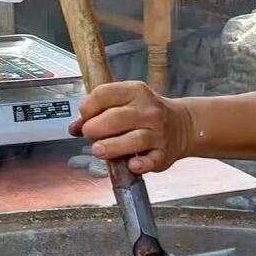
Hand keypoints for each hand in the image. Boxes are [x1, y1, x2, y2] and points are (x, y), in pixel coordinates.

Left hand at [71, 81, 193, 174]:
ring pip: (132, 140)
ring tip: (99, 151)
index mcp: (135, 91)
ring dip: (110, 147)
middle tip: (91, 137)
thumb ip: (98, 112)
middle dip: (94, 130)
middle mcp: (148, 110)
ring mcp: (158, 132)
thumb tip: (74, 127)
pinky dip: (140, 164)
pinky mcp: (163, 153)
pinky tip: (131, 164)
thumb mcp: (124, 103)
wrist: (182, 125)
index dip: (87, 108)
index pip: (103, 94)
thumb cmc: (145, 114)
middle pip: (114, 119)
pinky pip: (150, 160)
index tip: (85, 118)